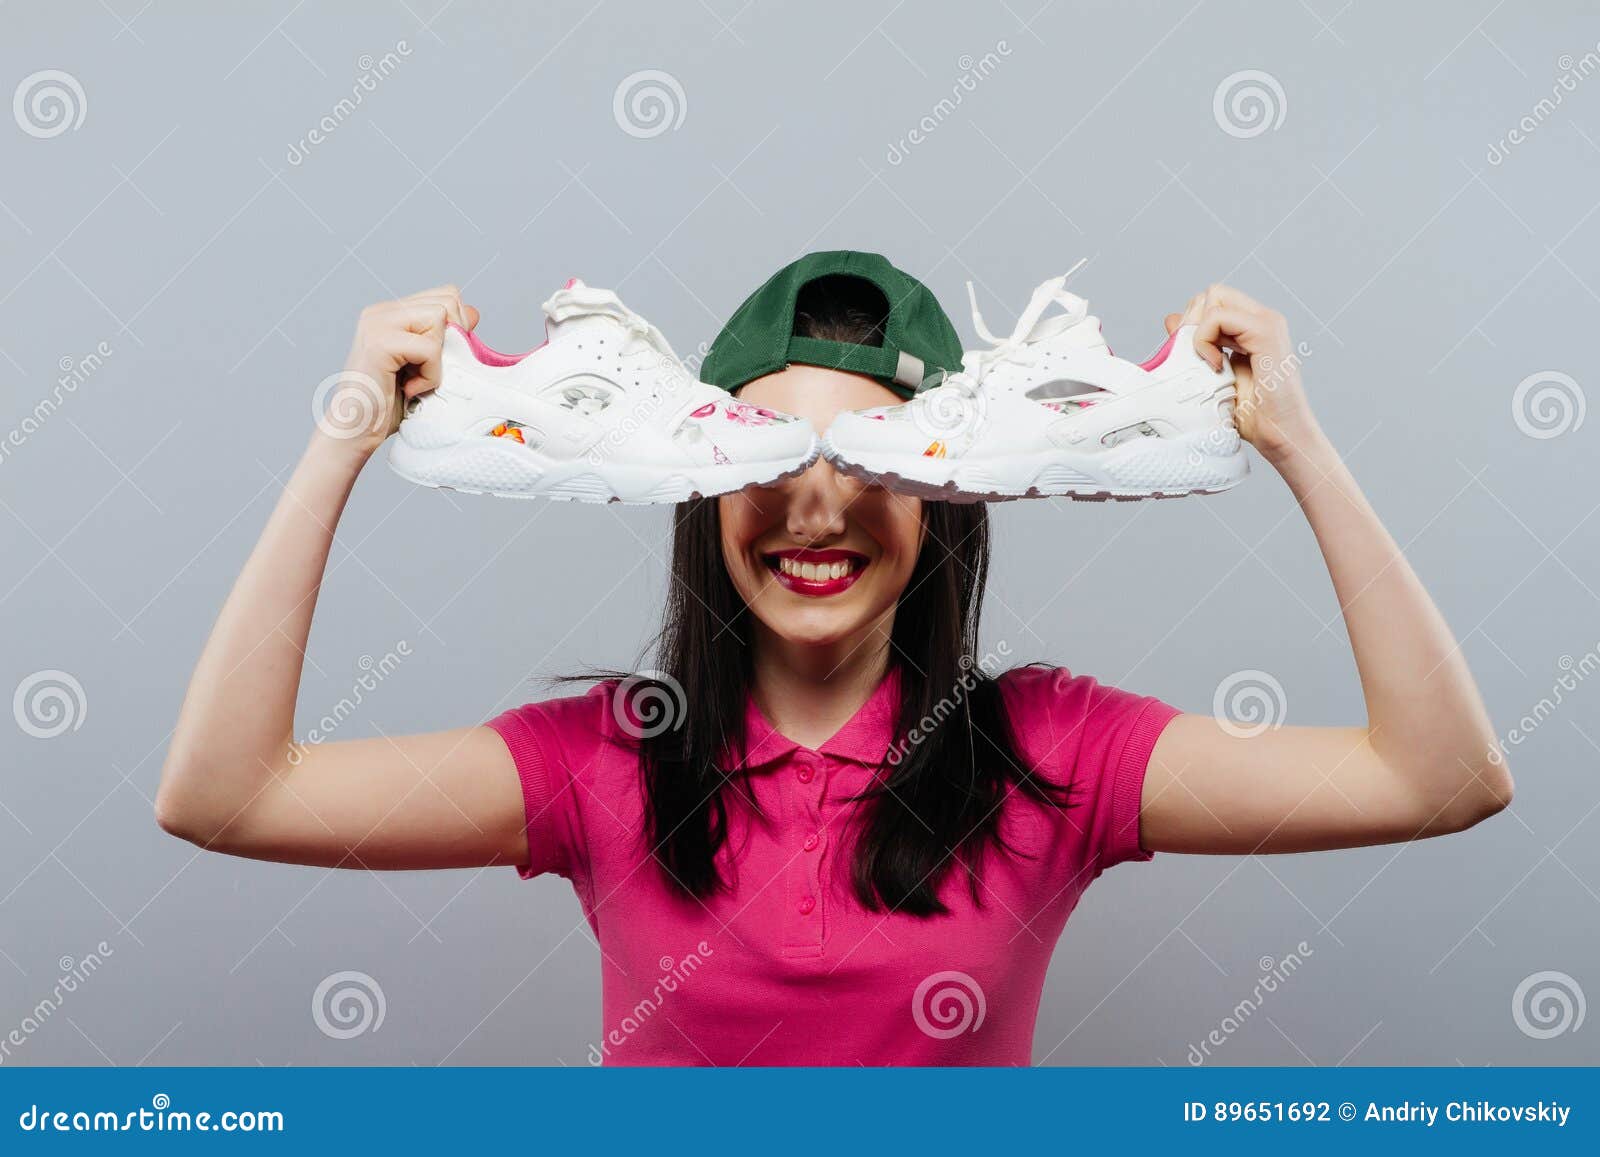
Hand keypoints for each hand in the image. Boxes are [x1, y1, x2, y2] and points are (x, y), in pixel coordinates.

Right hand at [313, 284, 479, 458]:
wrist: (357, 430)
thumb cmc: (390, 402)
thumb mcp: (427, 364)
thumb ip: (445, 336)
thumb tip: (472, 312)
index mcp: (392, 312)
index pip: (446, 295)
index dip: (458, 326)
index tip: (441, 359)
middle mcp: (382, 312)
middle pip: (447, 301)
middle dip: (452, 338)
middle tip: (429, 369)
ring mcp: (377, 324)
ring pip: (439, 318)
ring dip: (439, 358)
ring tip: (417, 379)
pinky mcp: (379, 343)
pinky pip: (429, 348)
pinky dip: (430, 375)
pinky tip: (410, 389)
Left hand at [1164, 284, 1319, 464]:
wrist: (1280, 436)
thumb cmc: (1251, 413)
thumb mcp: (1211, 374)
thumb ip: (1195, 345)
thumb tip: (1171, 319)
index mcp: (1251, 327)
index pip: (1211, 301)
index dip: (1192, 322)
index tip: (1191, 357)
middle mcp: (1262, 319)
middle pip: (1211, 293)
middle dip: (1193, 322)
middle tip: (1195, 359)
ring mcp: (1267, 323)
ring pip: (1214, 297)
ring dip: (1198, 332)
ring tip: (1207, 364)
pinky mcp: (1266, 332)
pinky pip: (1219, 316)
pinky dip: (1206, 340)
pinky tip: (1215, 367)